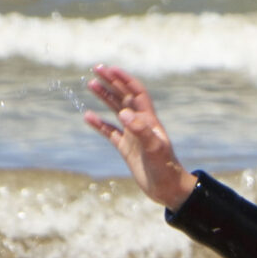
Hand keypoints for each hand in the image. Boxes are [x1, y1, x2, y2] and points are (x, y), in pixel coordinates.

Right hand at [82, 65, 197, 209]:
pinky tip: (88, 116)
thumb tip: (124, 113)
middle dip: (112, 82)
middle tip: (97, 68)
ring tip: (90, 84)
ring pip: (116, 110)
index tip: (111, 69)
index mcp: (149, 121)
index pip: (136, 93)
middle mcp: (140, 124)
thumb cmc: (166, 169)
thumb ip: (141, 131)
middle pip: (124, 97)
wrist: (168, 189)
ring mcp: (132, 135)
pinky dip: (99, 123)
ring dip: (104, 97)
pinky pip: (109, 131)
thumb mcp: (154, 149)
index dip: (125, 80)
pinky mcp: (126, 148)